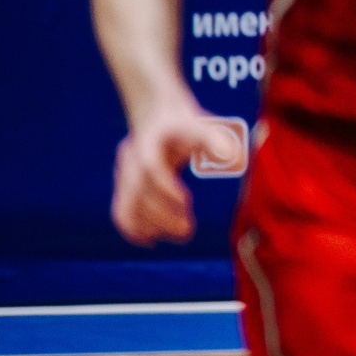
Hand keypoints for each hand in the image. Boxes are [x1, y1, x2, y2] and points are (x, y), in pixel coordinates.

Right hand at [111, 105, 236, 244]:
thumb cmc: (185, 123)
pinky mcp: (124, 185)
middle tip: (188, 231)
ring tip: (180, 235)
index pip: (151, 167)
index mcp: (150, 141)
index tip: (186, 202)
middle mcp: (132, 158)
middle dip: (161, 214)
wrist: (158, 114)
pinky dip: (132, 226)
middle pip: (139, 191)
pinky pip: (121, 209)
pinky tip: (151, 240)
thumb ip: (218, 139)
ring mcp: (124, 172)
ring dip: (149, 225)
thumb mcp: (202, 124)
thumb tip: (234, 157)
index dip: (165, 187)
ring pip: (127, 204)